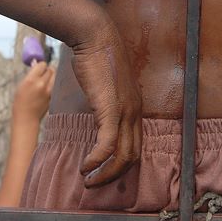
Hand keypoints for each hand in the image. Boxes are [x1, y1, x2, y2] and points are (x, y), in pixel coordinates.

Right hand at [12, 60, 55, 121]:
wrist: (26, 118)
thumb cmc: (20, 103)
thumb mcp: (21, 86)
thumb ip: (30, 74)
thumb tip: (36, 63)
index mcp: (31, 80)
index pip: (42, 64)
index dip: (40, 65)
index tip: (38, 67)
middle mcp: (41, 84)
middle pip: (51, 69)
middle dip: (47, 69)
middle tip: (43, 72)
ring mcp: (48, 91)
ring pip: (55, 76)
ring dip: (51, 76)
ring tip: (45, 80)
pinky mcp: (53, 96)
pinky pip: (55, 85)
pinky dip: (52, 84)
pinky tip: (45, 89)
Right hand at [71, 29, 141, 186]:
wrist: (95, 37)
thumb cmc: (97, 58)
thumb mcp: (106, 86)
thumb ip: (106, 104)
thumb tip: (97, 117)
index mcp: (135, 107)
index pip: (136, 145)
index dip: (121, 164)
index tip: (105, 173)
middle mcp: (134, 112)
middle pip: (132, 156)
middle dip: (114, 176)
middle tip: (95, 183)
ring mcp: (125, 111)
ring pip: (122, 156)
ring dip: (105, 174)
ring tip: (88, 180)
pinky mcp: (111, 109)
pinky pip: (107, 145)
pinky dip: (96, 160)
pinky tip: (85, 166)